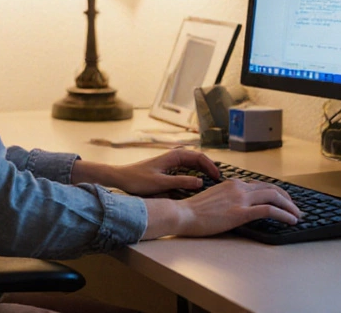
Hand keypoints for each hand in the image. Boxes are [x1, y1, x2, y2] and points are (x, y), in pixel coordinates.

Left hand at [75, 148, 220, 195]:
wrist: (121, 178)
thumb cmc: (138, 180)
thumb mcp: (161, 183)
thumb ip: (181, 182)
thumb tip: (201, 182)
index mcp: (173, 156)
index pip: (198, 156)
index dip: (210, 166)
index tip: (218, 177)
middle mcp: (173, 156)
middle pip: (198, 158)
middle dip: (210, 167)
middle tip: (219, 180)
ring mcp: (170, 162)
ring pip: (193, 163)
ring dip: (204, 170)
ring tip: (213, 181)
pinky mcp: (167, 168)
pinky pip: (186, 168)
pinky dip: (195, 173)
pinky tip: (200, 183)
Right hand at [143, 178, 300, 239]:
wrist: (183, 214)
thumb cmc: (194, 210)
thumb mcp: (213, 198)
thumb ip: (227, 197)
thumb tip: (237, 204)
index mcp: (231, 183)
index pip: (260, 184)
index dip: (275, 192)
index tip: (283, 200)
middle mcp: (238, 187)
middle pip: (271, 189)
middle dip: (287, 199)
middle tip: (295, 208)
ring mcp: (240, 199)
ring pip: (274, 197)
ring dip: (290, 207)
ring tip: (297, 215)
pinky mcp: (240, 212)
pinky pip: (269, 210)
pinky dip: (284, 214)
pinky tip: (291, 220)